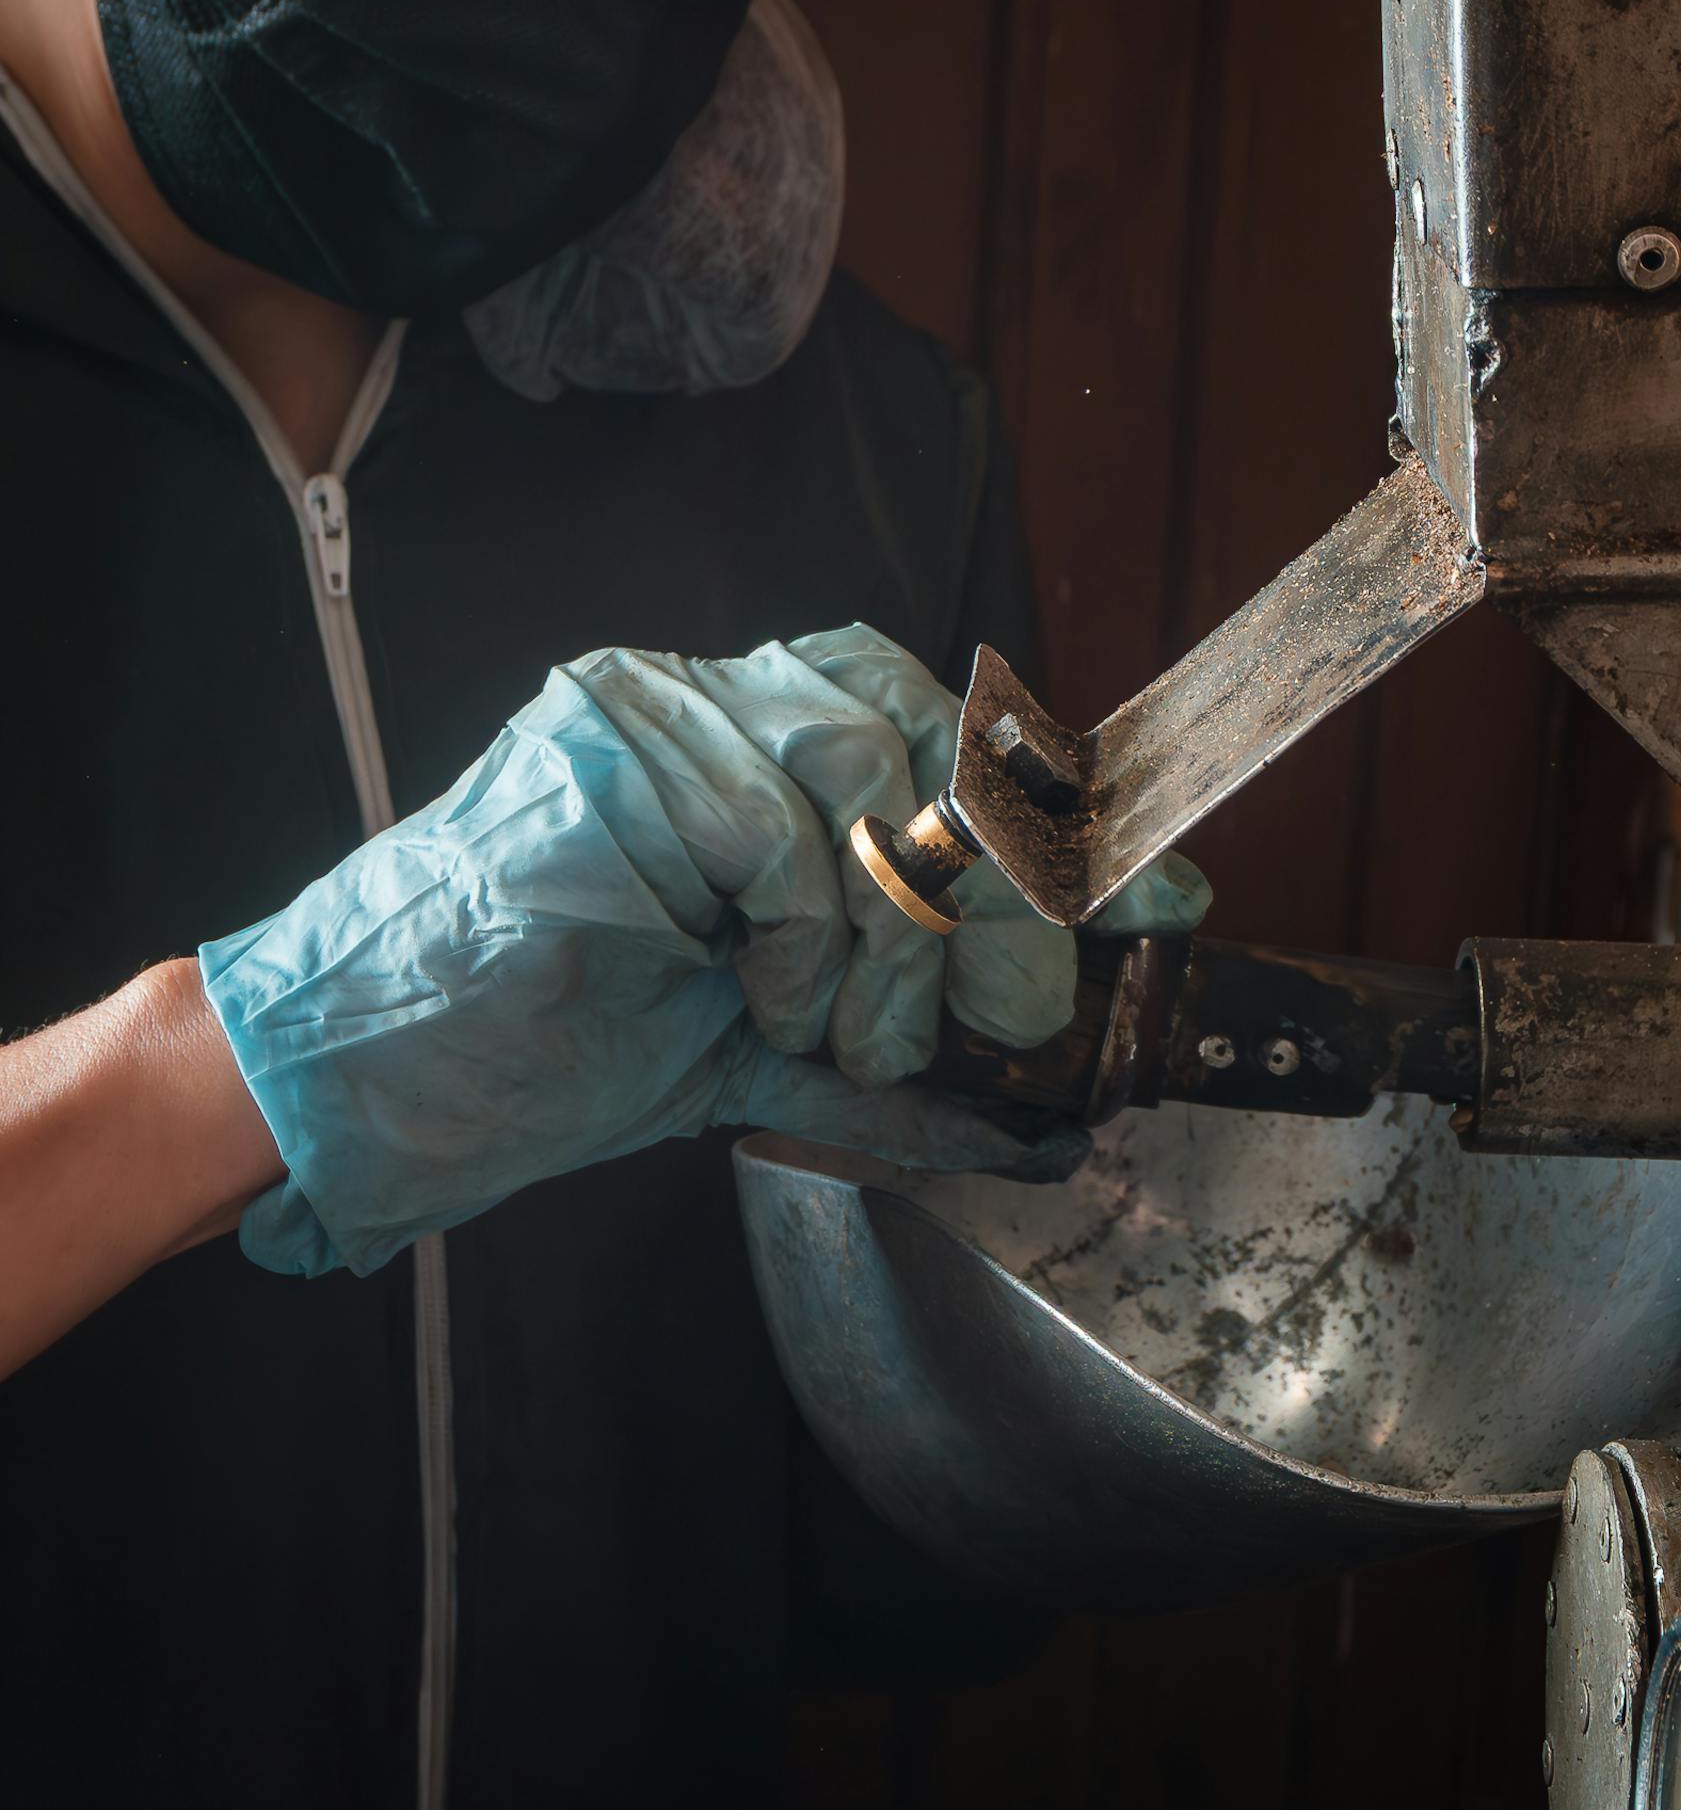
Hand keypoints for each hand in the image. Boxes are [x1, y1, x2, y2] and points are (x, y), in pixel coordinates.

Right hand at [201, 625, 1210, 1277]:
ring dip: (893, 940)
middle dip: (1009, 899)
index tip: (1166, 905)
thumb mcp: (779, 1054)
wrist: (386, 1079)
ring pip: (871, 775)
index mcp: (769, 739)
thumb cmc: (565, 1050)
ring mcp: (661, 703)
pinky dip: (793, 936)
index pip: (959, 731)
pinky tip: (749, 996)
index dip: (1068, 814)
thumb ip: (911, 1062)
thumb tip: (1054, 1116)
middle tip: (1020, 1023)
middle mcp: (722, 694)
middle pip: (938, 741)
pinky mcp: (605, 742)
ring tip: (834, 1033)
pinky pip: (772, 825)